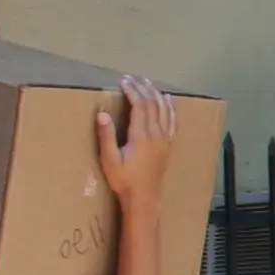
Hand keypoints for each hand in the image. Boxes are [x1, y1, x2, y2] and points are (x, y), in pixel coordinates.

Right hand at [97, 76, 177, 201]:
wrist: (144, 197)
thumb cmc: (124, 180)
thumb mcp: (109, 159)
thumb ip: (106, 136)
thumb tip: (102, 113)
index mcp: (141, 135)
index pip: (139, 105)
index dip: (132, 90)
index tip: (122, 81)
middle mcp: (156, 134)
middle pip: (152, 103)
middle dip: (142, 87)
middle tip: (131, 78)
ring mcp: (165, 139)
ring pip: (164, 109)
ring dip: (155, 93)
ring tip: (146, 82)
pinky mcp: (169, 144)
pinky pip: (172, 120)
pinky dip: (170, 107)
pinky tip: (168, 99)